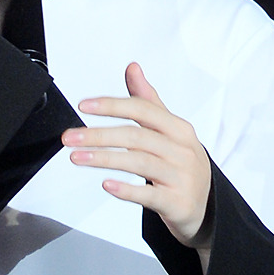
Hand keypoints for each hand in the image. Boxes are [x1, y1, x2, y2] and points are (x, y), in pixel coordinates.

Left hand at [62, 63, 212, 252]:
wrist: (204, 206)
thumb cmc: (180, 163)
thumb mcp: (169, 130)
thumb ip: (148, 100)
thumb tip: (132, 68)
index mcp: (179, 128)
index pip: (142, 109)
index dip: (111, 106)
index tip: (84, 106)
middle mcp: (182, 150)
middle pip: (136, 136)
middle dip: (98, 135)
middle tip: (70, 137)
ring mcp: (181, 177)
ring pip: (139, 163)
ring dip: (104, 158)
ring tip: (77, 157)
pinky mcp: (177, 202)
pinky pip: (149, 195)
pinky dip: (127, 190)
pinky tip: (107, 184)